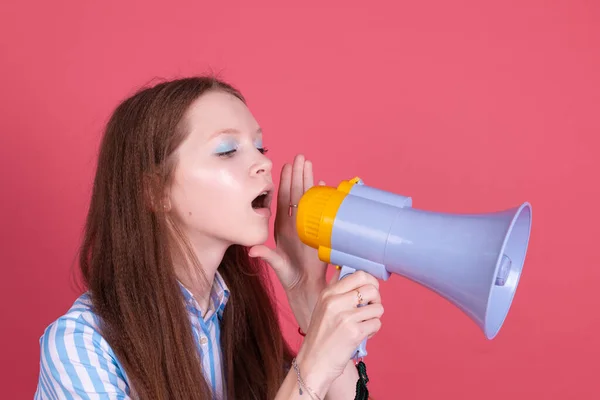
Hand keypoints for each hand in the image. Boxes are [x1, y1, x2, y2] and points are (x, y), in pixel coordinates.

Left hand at [249, 154, 327, 329]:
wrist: (306, 288)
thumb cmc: (291, 278)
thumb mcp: (278, 266)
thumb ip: (267, 256)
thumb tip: (253, 250)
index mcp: (282, 227)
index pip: (284, 199)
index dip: (285, 182)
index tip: (287, 165)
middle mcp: (294, 223)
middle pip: (296, 193)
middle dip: (298, 174)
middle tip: (301, 157)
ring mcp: (307, 225)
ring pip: (308, 198)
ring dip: (309, 181)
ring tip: (309, 164)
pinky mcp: (318, 230)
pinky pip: (320, 209)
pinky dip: (322, 196)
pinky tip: (323, 184)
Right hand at [293, 270, 383, 396]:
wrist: (312, 363)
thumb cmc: (320, 336)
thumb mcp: (323, 307)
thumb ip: (339, 292)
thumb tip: (360, 278)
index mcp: (328, 293)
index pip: (359, 274)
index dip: (370, 281)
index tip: (370, 290)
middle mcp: (336, 301)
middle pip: (372, 288)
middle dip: (376, 299)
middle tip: (370, 308)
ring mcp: (345, 317)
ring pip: (378, 308)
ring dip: (374, 317)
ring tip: (362, 325)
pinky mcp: (354, 332)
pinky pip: (376, 324)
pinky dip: (372, 331)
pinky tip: (361, 336)